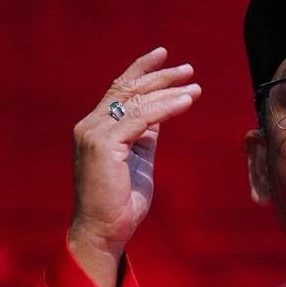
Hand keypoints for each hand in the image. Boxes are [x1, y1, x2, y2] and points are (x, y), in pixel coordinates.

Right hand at [68, 47, 200, 286]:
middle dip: (159, 75)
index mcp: (97, 128)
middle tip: (188, 68)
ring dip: (168, 90)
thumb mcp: (139, 160)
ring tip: (195, 86)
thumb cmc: (122, 202)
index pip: (119, 89)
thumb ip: (145, 135)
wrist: (105, 230)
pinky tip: (185, 101)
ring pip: (135, 101)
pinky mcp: (103, 145)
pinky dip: (165, 108)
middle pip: (127, 89)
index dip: (142, 70)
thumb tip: (160, 115)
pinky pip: (140, 119)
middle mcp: (91, 126)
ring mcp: (94, 134)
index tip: (164, 55)